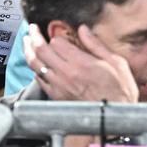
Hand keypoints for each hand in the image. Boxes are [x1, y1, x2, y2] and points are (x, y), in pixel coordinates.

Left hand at [24, 23, 139, 102]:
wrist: (113, 117)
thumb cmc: (119, 91)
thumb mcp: (116, 62)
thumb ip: (96, 44)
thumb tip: (83, 29)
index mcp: (81, 63)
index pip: (57, 42)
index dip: (55, 34)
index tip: (56, 29)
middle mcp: (66, 74)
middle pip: (42, 51)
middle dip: (34, 37)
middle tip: (32, 29)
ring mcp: (59, 86)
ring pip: (36, 65)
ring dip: (29, 51)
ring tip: (26, 42)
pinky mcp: (57, 97)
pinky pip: (39, 80)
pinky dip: (35, 69)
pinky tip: (36, 64)